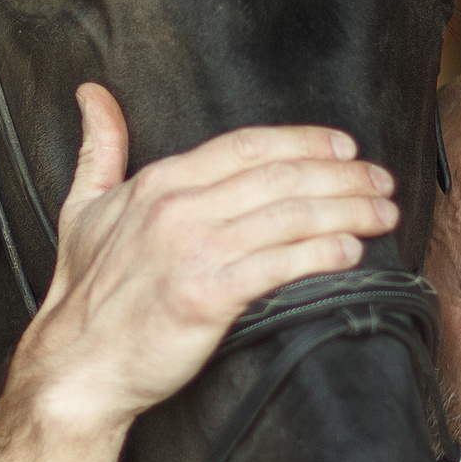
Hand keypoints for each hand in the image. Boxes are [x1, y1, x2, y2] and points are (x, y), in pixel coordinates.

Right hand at [7, 85, 399, 437]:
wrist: (76, 367)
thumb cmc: (84, 294)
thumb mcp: (83, 209)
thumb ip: (99, 148)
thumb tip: (92, 94)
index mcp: (158, 183)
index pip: (247, 146)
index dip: (304, 141)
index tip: (346, 147)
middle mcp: (177, 210)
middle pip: (279, 177)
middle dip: (343, 176)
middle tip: (382, 181)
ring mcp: (191, 253)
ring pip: (288, 217)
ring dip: (347, 211)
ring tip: (383, 213)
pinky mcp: (204, 298)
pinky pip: (277, 266)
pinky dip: (320, 254)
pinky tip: (351, 252)